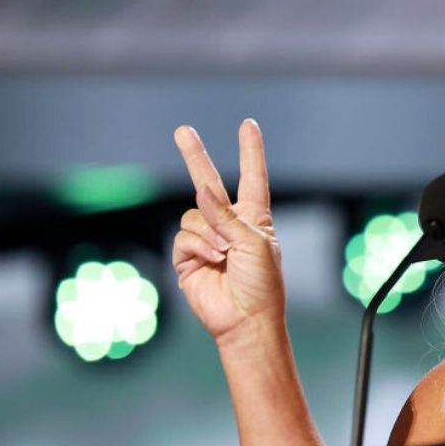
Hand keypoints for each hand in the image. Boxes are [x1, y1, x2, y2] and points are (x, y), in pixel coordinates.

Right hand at [173, 120, 284, 342]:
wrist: (245, 320)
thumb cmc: (262, 284)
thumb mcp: (254, 244)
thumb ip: (227, 216)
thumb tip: (202, 191)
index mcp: (254, 218)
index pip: (252, 177)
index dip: (251, 151)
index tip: (248, 125)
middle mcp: (229, 224)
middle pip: (208, 182)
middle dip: (194, 156)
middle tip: (182, 130)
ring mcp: (206, 239)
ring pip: (194, 215)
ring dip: (209, 232)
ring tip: (224, 253)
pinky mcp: (187, 257)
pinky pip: (184, 237)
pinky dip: (198, 246)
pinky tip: (212, 260)